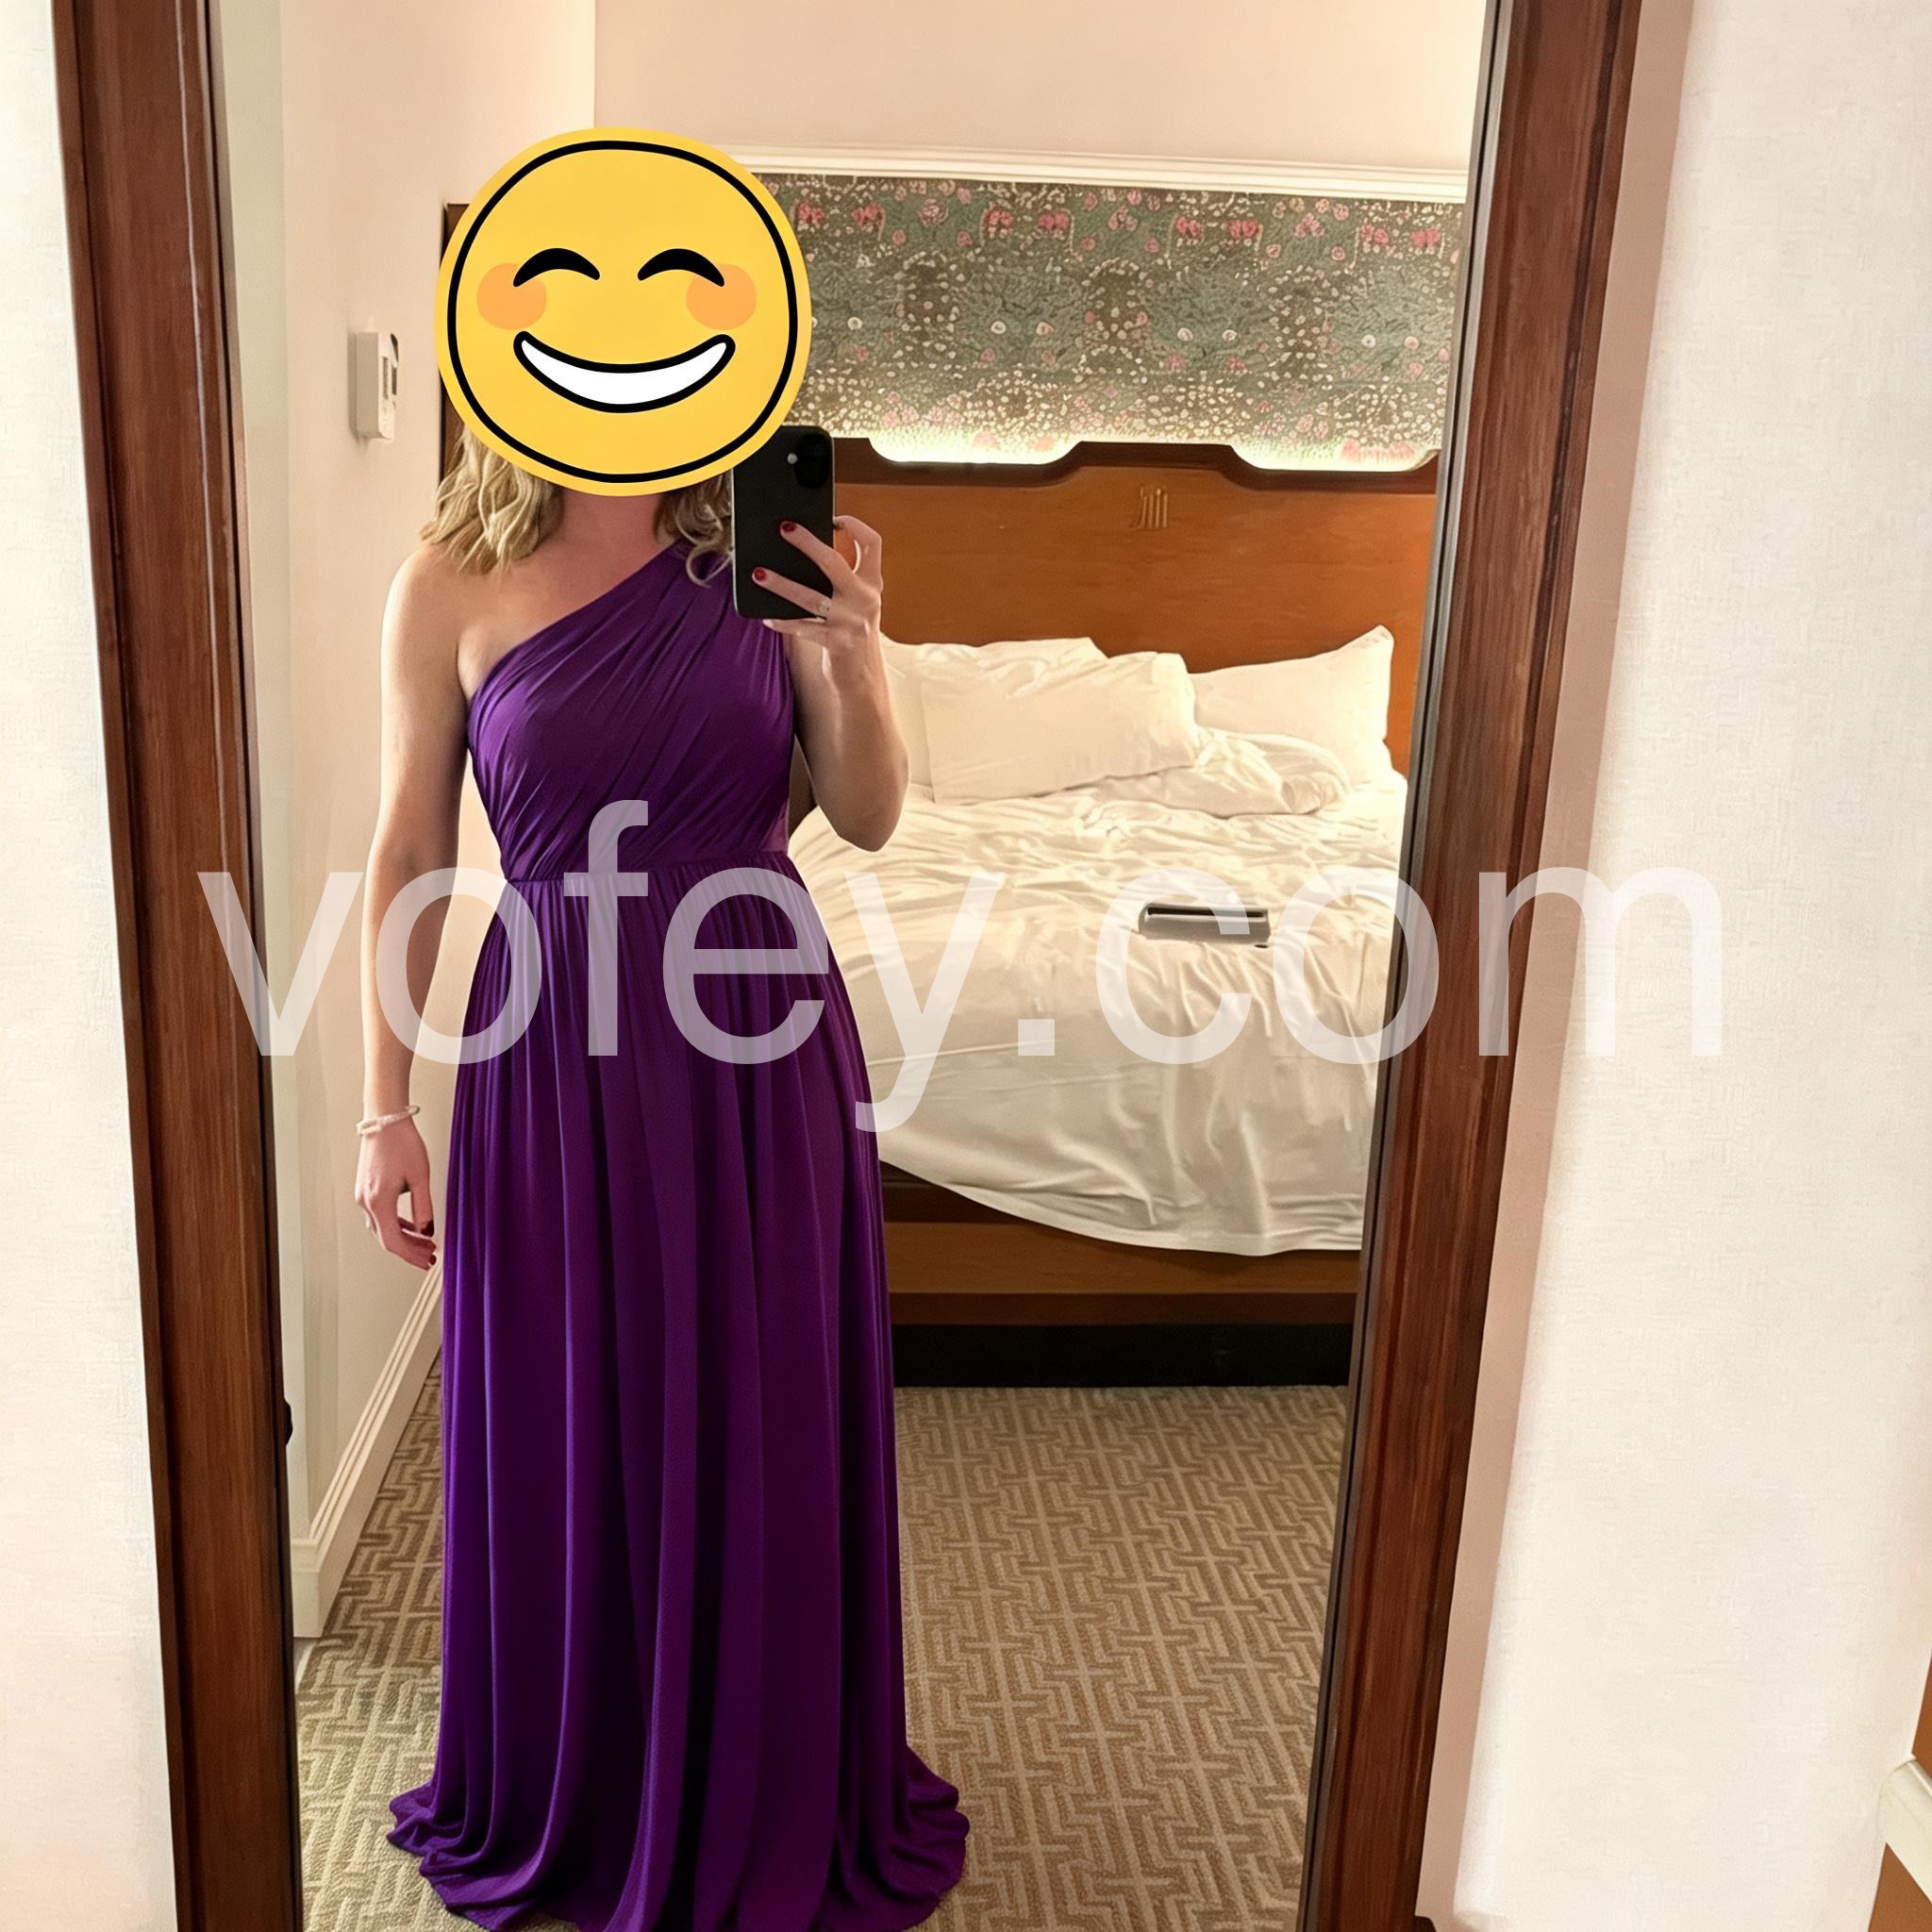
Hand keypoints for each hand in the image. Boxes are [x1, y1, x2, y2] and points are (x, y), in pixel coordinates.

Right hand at [353, 1116, 436, 1269]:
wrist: (385, 1121)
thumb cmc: (402, 1143)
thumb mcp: (420, 1176)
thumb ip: (423, 1207)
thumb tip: (427, 1230)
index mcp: (379, 1201)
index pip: (393, 1241)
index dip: (411, 1254)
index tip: (426, 1259)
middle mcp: (366, 1202)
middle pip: (386, 1238)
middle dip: (409, 1250)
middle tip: (429, 1255)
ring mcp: (362, 1196)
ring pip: (381, 1228)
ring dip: (403, 1238)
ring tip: (425, 1243)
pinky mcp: (365, 1190)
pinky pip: (379, 1215)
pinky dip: (395, 1224)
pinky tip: (411, 1227)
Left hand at [754, 516, 885, 690]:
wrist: (862, 680)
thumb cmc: (851, 635)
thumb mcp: (855, 604)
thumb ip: (840, 581)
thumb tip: (799, 553)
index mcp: (871, 585)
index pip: (872, 544)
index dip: (855, 526)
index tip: (835, 517)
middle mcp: (865, 599)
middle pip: (834, 561)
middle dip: (806, 542)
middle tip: (784, 528)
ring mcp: (851, 621)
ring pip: (809, 595)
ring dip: (780, 583)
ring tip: (758, 573)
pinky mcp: (837, 642)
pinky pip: (802, 627)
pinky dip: (782, 621)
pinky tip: (767, 617)